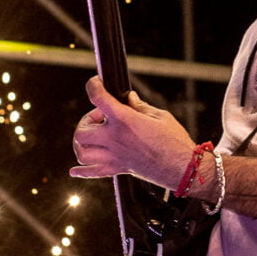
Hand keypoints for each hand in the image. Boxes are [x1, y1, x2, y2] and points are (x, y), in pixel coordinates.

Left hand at [69, 76, 196, 189]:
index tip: (96, 82)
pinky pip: (92, 173)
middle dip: (87, 120)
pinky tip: (75, 170)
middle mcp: (114, 139)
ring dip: (82, 142)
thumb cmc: (174, 140)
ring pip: (81, 152)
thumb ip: (140, 106)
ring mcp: (114, 156)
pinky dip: (81, 171)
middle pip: (82, 130)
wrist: (181, 168)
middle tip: (102, 118)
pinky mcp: (117, 169)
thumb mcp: (160, 116)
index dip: (93, 85)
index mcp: (125, 120)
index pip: (98, 98)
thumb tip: (129, 99)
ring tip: (95, 137)